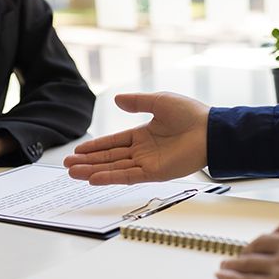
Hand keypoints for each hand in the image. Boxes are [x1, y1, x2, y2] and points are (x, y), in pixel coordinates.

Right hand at [64, 92, 209, 184]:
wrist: (210, 130)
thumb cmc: (190, 114)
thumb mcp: (158, 101)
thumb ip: (137, 102)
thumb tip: (116, 99)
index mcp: (142, 135)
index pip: (113, 143)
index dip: (95, 147)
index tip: (77, 150)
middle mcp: (142, 151)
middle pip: (109, 158)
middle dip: (88, 161)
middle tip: (68, 165)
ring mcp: (147, 163)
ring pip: (114, 168)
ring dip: (93, 171)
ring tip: (72, 173)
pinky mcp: (154, 173)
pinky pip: (127, 176)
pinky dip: (110, 178)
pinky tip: (93, 178)